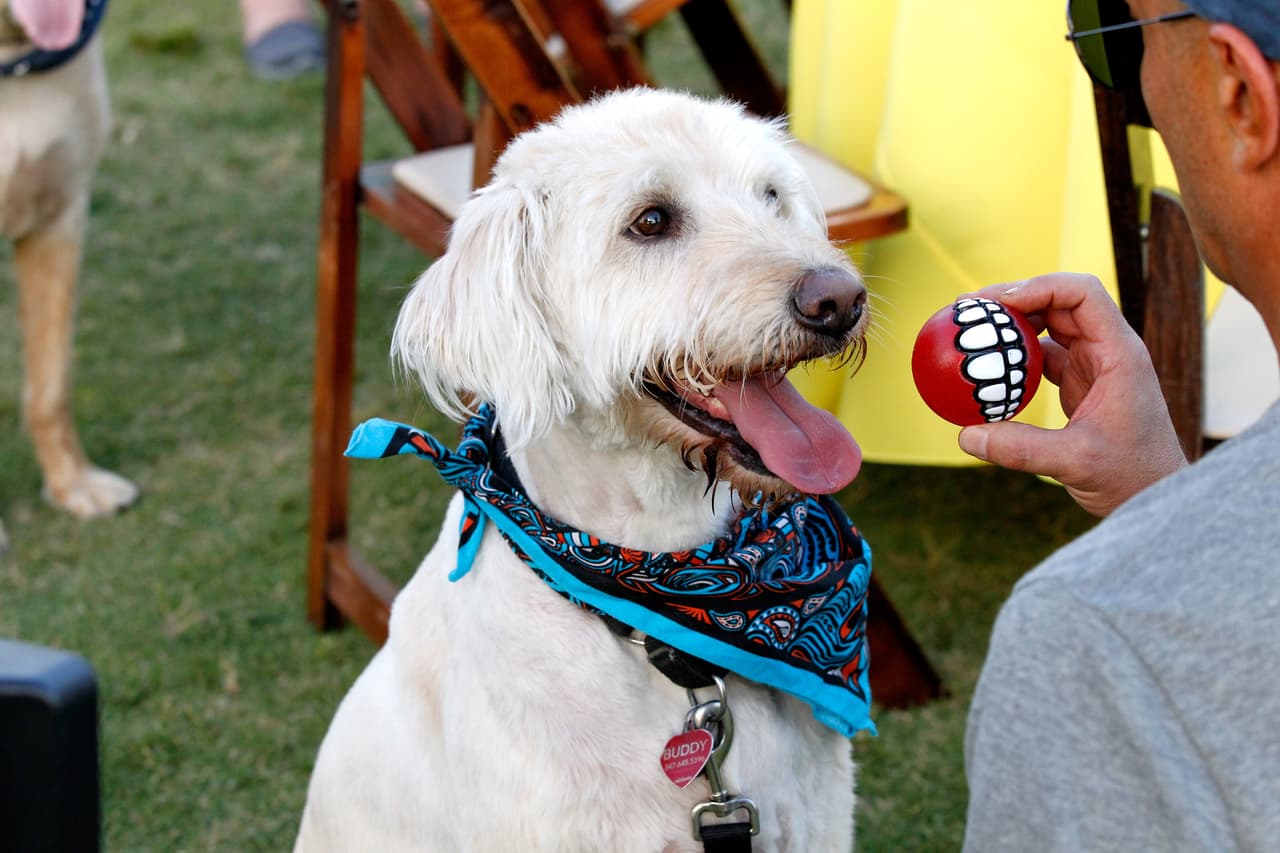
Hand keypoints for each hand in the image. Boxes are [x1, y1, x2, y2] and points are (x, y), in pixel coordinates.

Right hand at [956, 273, 1187, 515]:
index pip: (1082, 295)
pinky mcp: (1081, 382)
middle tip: (969, 309)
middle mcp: (1108, 350)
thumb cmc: (1131, 475)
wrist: (1153, 494)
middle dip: (1014, 299)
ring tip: (973, 330)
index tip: (996, 304)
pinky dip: (1014, 356)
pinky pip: (1043, 356)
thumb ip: (1021, 448)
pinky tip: (987, 367)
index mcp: (1119, 353)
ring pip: (1051, 326)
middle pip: (1060, 302)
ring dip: (1013, 324)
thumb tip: (966, 436)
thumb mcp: (1075, 462)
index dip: (1038, 288)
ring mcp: (1094, 364)